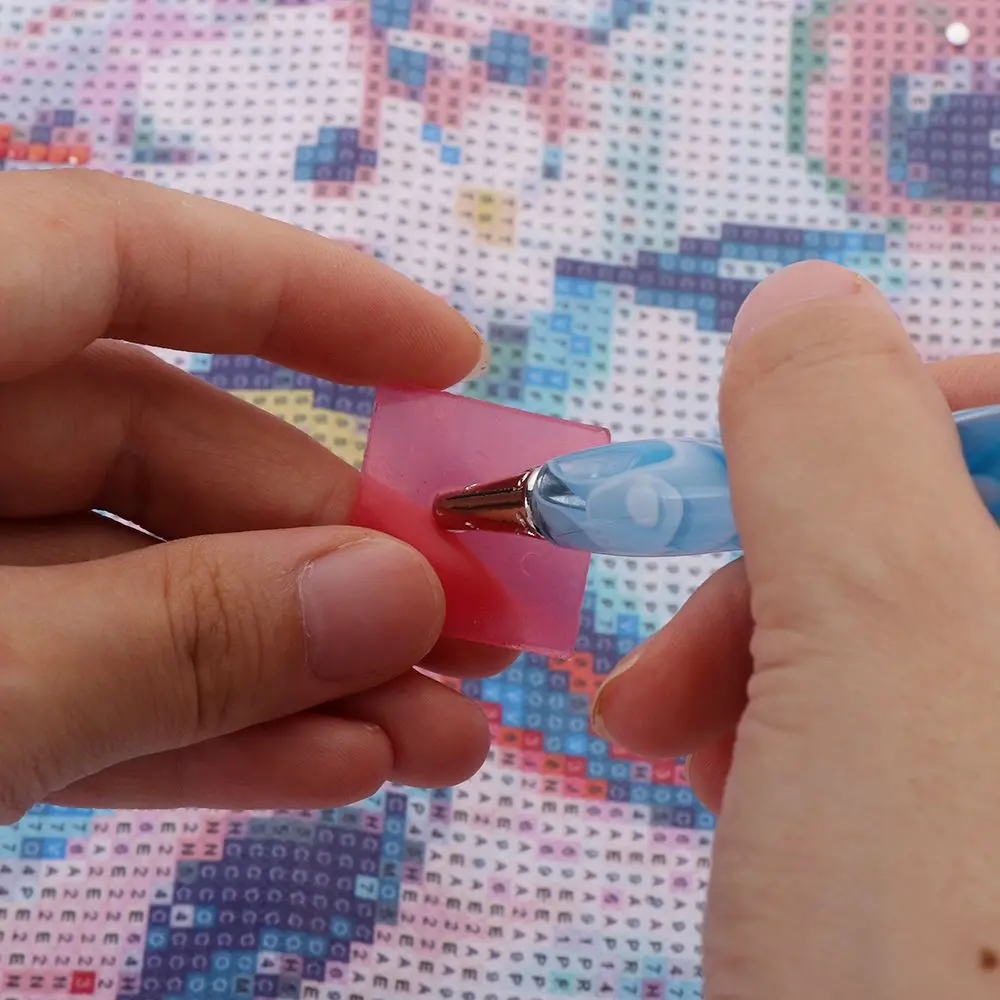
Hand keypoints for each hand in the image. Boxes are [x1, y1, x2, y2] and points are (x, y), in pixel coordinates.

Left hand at [0, 169, 512, 821]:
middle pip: (164, 460)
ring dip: (294, 676)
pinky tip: (329, 768)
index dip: (301, 297)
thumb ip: (175, 632)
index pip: (121, 257)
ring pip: (136, 597)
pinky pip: (74, 689)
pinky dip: (197, 731)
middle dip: (331, 563)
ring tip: (437, 739)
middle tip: (474, 635)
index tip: (453, 360)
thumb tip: (397, 597)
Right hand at [594, 260, 999, 995]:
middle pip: (958, 534)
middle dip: (791, 573)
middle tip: (675, 682)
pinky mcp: (971, 835)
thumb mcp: (886, 669)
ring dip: (774, 665)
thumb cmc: (932, 977)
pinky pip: (894, 718)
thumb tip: (804, 302)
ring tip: (688, 754)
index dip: (897, 403)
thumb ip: (841, 448)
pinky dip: (800, 733)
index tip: (753, 464)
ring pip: (909, 633)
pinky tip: (740, 796)